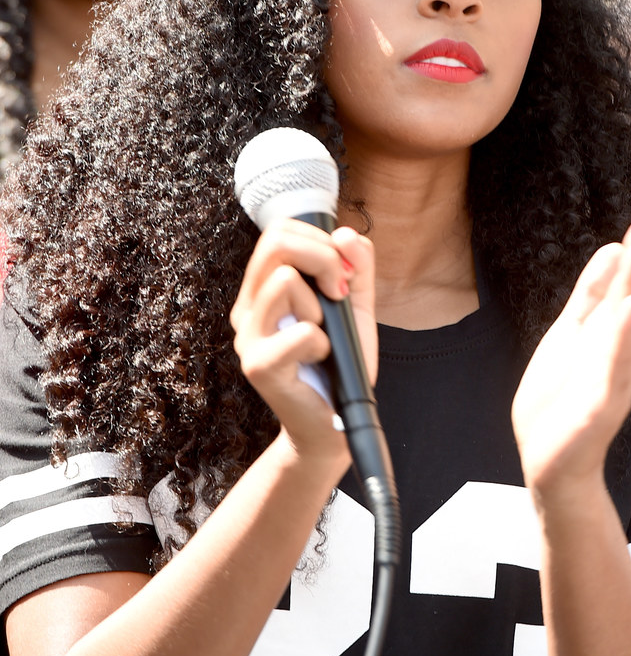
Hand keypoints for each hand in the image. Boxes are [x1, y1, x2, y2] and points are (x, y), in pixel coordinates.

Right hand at [230, 220, 375, 466]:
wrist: (335, 424)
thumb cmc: (340, 362)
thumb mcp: (356, 306)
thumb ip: (357, 266)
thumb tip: (345, 234)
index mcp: (264, 290)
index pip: (279, 232)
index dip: (319, 239)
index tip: (343, 272)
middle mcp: (248, 308)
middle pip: (276, 243)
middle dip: (324, 258)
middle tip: (341, 292)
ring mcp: (248, 337)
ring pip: (283, 281)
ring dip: (320, 305)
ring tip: (323, 333)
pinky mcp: (259, 366)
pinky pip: (302, 331)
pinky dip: (324, 342)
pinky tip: (321, 358)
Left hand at [512, 213, 630, 506]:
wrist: (553, 467)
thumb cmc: (560, 400)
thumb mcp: (570, 336)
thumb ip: (591, 296)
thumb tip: (613, 248)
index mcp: (599, 331)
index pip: (617, 283)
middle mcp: (611, 351)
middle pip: (628, 298)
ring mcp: (609, 378)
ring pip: (625, 327)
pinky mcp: (600, 407)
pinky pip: (614, 368)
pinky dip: (623, 338)